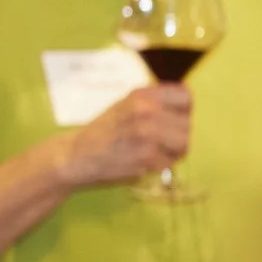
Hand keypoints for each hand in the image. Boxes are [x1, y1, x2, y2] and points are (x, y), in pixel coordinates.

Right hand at [64, 84, 191, 187]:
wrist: (74, 156)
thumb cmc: (103, 133)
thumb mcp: (126, 106)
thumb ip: (155, 104)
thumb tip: (186, 109)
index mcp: (142, 94)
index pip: (185, 97)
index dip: (181, 111)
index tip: (169, 120)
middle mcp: (146, 109)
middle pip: (187, 124)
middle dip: (176, 137)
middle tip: (155, 143)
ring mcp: (147, 132)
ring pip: (183, 144)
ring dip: (171, 153)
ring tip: (151, 153)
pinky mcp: (146, 156)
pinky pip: (169, 163)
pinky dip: (158, 167)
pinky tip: (141, 163)